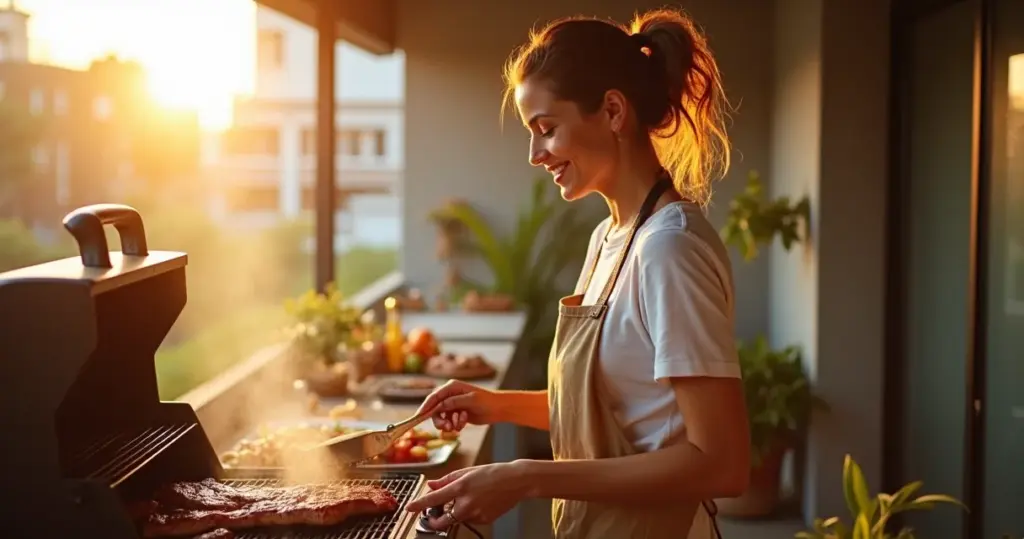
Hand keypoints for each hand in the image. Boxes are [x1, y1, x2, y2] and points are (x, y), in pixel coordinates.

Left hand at [405, 462, 528, 526]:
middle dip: (435, 520)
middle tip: (434, 515)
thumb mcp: (468, 471)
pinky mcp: (484, 520)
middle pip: (442, 520)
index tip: (409, 508)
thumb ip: (447, 479)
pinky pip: (470, 519)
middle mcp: (467, 503)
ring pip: (457, 519)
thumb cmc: (493, 473)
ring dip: (455, 513)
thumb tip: (431, 485)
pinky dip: (470, 513)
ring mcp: (476, 513)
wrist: (516, 481)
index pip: (434, 499)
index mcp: (461, 487)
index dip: (419, 505)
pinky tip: (480, 502)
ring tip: (469, 499)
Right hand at [415, 380, 502, 431]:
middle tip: (447, 427)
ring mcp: (453, 405)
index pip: (434, 397)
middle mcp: (450, 395)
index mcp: (452, 386)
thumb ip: (454, 402)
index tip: (419, 417)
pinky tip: (463, 424)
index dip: (425, 406)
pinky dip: (454, 425)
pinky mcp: (457, 414)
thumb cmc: (487, 401)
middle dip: (439, 419)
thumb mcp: (470, 400)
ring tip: (457, 427)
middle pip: (435, 409)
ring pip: (441, 417)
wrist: (499, 409)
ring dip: (448, 424)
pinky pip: (449, 422)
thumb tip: (439, 405)